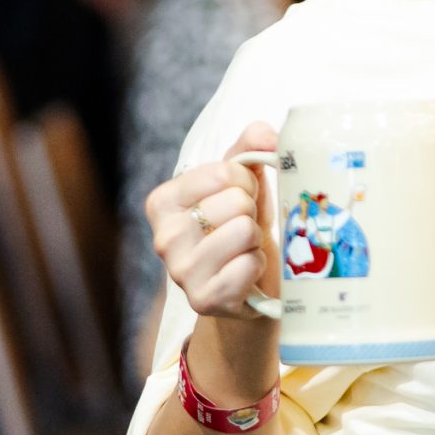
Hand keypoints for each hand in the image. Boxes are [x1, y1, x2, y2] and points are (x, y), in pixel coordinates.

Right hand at [146, 120, 279, 324]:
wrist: (247, 282)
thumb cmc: (241, 224)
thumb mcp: (242, 180)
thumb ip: (251, 145)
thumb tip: (272, 135)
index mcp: (162, 201)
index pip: (225, 172)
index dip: (246, 183)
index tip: (240, 198)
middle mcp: (163, 237)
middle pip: (237, 202)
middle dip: (251, 212)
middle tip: (243, 226)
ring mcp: (180, 272)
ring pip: (244, 232)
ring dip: (255, 239)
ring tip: (244, 248)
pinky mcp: (203, 299)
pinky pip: (249, 265)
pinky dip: (257, 265)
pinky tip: (245, 272)